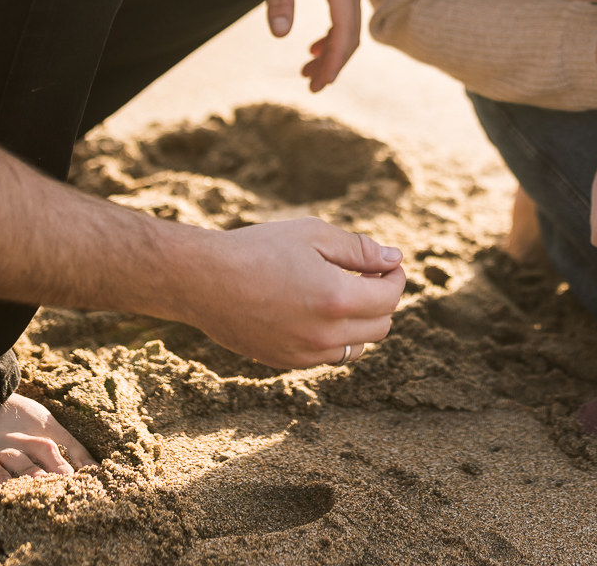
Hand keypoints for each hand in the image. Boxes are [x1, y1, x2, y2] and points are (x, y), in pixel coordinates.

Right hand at [186, 218, 405, 368]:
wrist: (201, 279)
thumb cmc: (257, 248)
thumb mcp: (312, 235)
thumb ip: (358, 248)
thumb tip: (393, 259)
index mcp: (336, 299)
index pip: (390, 297)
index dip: (395, 277)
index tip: (386, 263)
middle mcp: (324, 335)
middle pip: (380, 327)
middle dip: (381, 299)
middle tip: (365, 274)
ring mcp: (303, 354)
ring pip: (356, 348)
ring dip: (360, 322)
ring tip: (341, 292)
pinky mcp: (285, 362)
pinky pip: (327, 356)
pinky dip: (334, 336)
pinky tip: (315, 309)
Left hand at [263, 0, 361, 90]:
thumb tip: (279, 34)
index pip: (345, 30)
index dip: (334, 60)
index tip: (320, 82)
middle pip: (351, 34)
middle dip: (333, 63)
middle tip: (312, 87)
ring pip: (349, 28)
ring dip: (331, 52)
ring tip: (308, 73)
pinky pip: (344, 17)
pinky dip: (331, 36)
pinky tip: (313, 48)